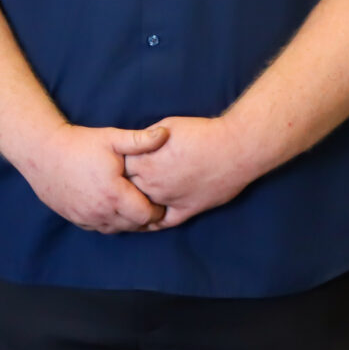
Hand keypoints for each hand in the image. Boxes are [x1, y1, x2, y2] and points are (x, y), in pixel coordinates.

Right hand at [12, 123, 169, 233]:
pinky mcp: (74, 218)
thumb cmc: (79, 144)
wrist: (41, 153)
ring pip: (116, 229)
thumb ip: (140, 140)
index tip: (158, 198)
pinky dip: (108, 221)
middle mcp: (101, 211)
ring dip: (126, 221)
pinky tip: (111, 208)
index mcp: (114, 194)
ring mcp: (86, 217)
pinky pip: (99, 228)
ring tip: (131, 206)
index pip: (147, 215)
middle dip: (143, 217)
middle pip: (133, 226)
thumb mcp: (111, 138)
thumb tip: (166, 133)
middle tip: (148, 202)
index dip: (157, 209)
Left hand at [118, 115, 257, 229]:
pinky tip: (147, 221)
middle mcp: (152, 183)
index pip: (117, 170)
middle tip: (115, 190)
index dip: (114, 169)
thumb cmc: (202, 132)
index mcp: (144, 161)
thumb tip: (134, 144)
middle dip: (120, 189)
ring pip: (141, 209)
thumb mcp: (167, 126)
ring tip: (125, 208)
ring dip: (134, 207)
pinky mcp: (186, 209)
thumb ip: (146, 139)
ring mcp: (169, 199)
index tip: (112, 169)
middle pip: (125, 191)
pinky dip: (153, 223)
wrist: (236, 147)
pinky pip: (163, 222)